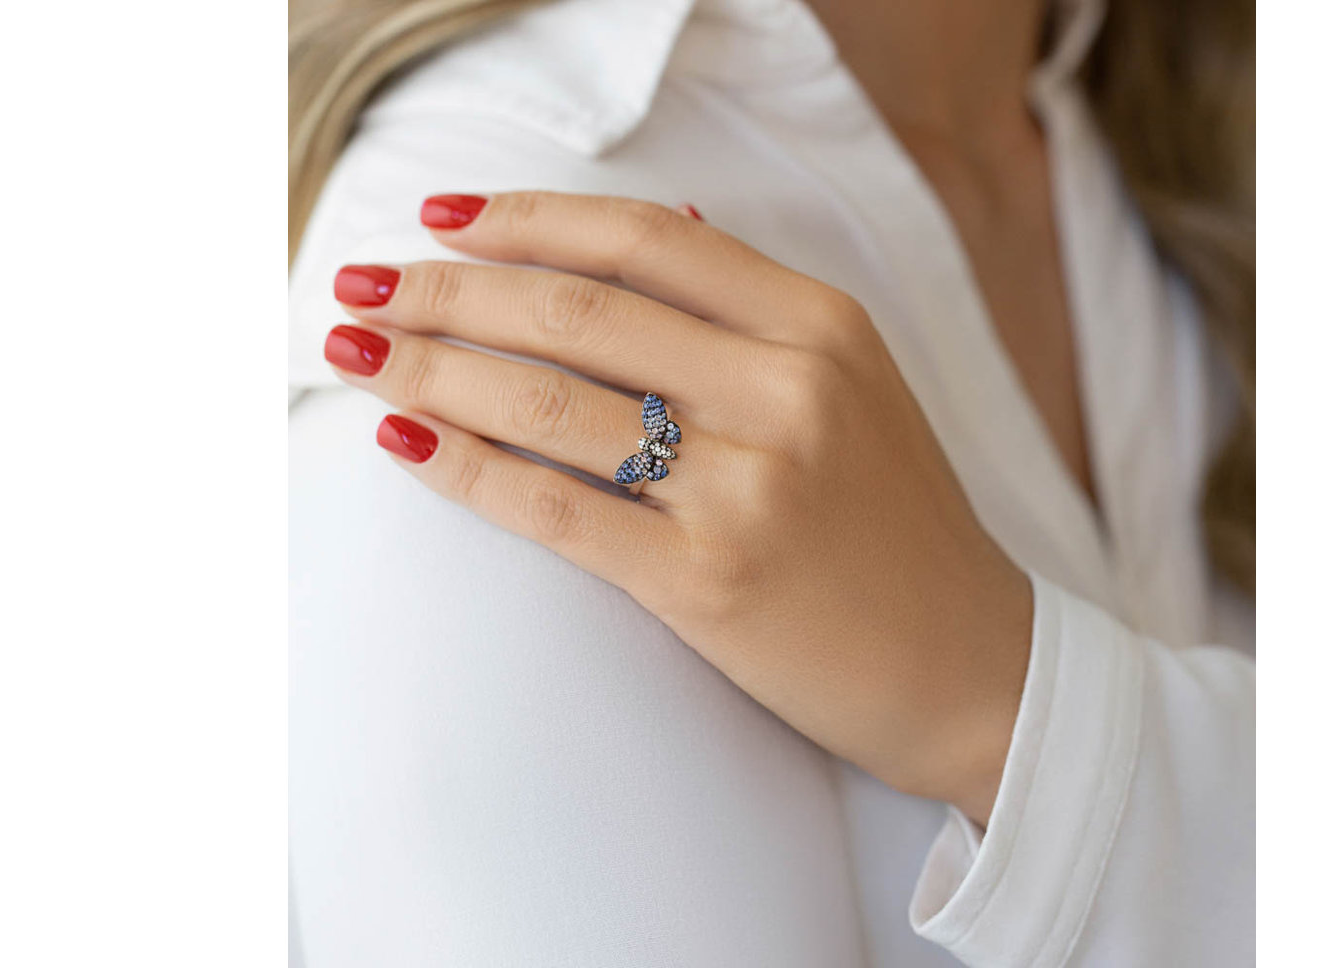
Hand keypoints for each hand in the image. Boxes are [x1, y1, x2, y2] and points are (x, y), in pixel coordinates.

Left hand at [324, 191, 1030, 821]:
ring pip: (551, 403)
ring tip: (356, 357)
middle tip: (360, 287)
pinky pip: (557, 508)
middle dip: (446, 291)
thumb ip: (757, 309)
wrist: (975, 670)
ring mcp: (751, 486)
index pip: (641, 239)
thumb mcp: (857, 385)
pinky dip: (466, 470)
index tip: (440, 217)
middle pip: (577, 310)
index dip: (524, 219)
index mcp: (820, 326)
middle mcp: (788, 389)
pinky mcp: (710, 580)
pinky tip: (405, 444)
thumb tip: (663, 222)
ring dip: (432, 371)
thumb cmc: (900, 529)